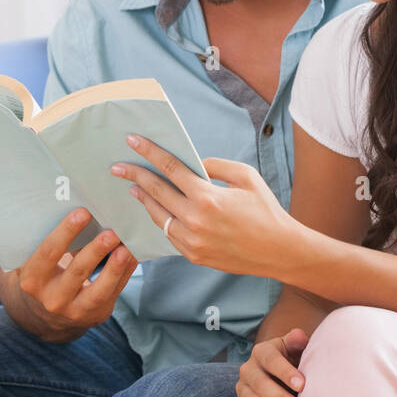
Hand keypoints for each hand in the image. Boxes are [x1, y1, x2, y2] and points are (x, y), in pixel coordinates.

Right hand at [13, 208, 139, 341]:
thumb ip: (52, 242)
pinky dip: (125, 272)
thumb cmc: (46, 275)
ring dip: (115, 267)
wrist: (48, 315)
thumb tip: (83, 206)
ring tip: (126, 247)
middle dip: (95, 251)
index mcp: (32, 280)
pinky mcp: (96, 314)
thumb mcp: (39, 263)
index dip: (65, 232)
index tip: (83, 212)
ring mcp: (75, 311)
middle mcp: (52, 298)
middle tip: (111, 231)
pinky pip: (114, 292)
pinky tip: (133, 255)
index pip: (48, 253)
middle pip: (76, 272)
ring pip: (99, 289)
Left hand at [110, 133, 294, 276]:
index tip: (133, 141)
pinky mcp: (192, 255)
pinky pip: (168, 234)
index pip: (170, 168)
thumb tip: (193, 166)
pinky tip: (156, 211)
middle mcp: (195, 220)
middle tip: (117, 166)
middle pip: (156, 192)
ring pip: (157, 216)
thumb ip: (216, 166)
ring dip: (143, 200)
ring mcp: (191, 241)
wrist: (279, 251)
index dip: (150, 152)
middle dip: (134, 175)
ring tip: (133, 188)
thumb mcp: (247, 177)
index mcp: (208, 197)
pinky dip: (160, 220)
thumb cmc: (266, 210)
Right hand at [237, 328, 309, 396]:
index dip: (285, 372)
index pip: (271, 360)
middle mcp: (248, 368)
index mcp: (262, 351)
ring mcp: (242, 388)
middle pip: (260, 383)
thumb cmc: (294, 361)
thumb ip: (297, 341)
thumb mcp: (296, 348)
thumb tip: (298, 336)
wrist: (282, 378)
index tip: (302, 384)